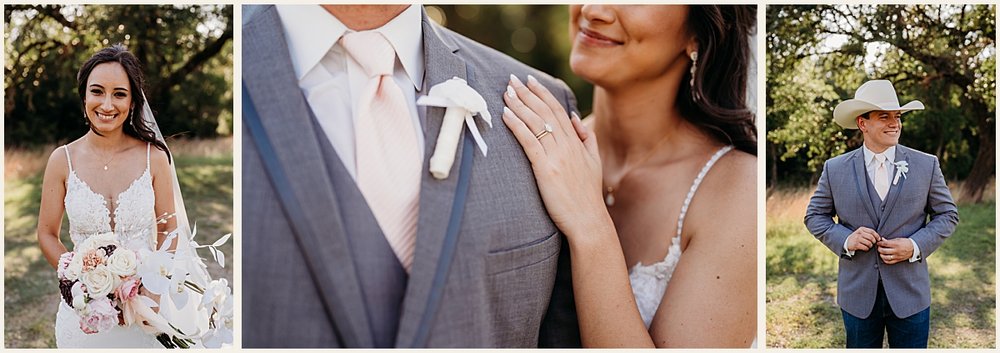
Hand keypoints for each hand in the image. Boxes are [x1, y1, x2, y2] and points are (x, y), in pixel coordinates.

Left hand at [502, 74, 607, 235]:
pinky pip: (529, 141)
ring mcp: (557, 156)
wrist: (589, 221)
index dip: (543, 93)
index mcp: (577, 142)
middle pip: (544, 112)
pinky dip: (517, 125)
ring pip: (536, 123)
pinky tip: (506, 114)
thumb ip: (587, 138)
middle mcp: (567, 145)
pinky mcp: (546, 169)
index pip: (557, 110)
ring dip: (519, 105)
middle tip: (512, 79)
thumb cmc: (587, 196)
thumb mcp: (594, 163)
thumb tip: (575, 118)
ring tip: (506, 92)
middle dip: (527, 93)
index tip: (530, 80)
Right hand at [846, 227, 880, 251]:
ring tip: (869, 246)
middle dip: (874, 242)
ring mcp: (857, 239)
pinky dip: (867, 249)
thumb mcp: (861, 232)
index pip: (872, 231)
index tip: (878, 239)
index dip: (877, 236)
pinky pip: (865, 247)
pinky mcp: (856, 244)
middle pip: (871, 237)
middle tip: (873, 243)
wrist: (847, 242)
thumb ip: (869, 233)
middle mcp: (859, 233)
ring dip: (870, 246)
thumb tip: (879, 237)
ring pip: (869, 243)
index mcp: (861, 229)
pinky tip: (865, 248)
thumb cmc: (857, 237)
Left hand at [877, 238, 913, 264]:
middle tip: (879, 247)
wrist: (914, 248)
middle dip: (879, 249)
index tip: (878, 242)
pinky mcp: (898, 260)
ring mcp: (897, 256)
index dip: (880, 243)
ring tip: (881, 252)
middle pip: (884, 251)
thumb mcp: (898, 239)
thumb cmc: (906, 243)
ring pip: (885, 257)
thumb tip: (882, 240)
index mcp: (896, 244)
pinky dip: (885, 260)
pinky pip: (889, 262)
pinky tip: (884, 257)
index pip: (885, 244)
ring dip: (881, 255)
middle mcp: (896, 251)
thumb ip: (889, 240)